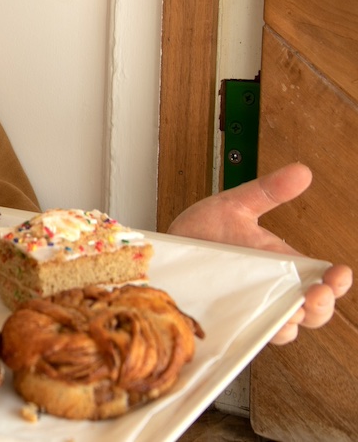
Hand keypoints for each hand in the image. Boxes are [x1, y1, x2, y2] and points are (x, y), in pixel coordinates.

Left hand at [167, 162, 351, 344]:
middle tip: (316, 294)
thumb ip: (268, 191)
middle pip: (311, 312)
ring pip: (282, 329)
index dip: (336, 282)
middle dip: (320, 307)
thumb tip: (300, 171)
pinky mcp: (225, 318)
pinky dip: (253, 331)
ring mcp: (248, 306)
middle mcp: (270, 289)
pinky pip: (245, 333)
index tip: (339, 273)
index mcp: (282, 265)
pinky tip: (254, 321)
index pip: (322, 280)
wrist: (165, 247)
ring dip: (290, 323)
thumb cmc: (201, 231)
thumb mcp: (235, 205)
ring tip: (290, 310)